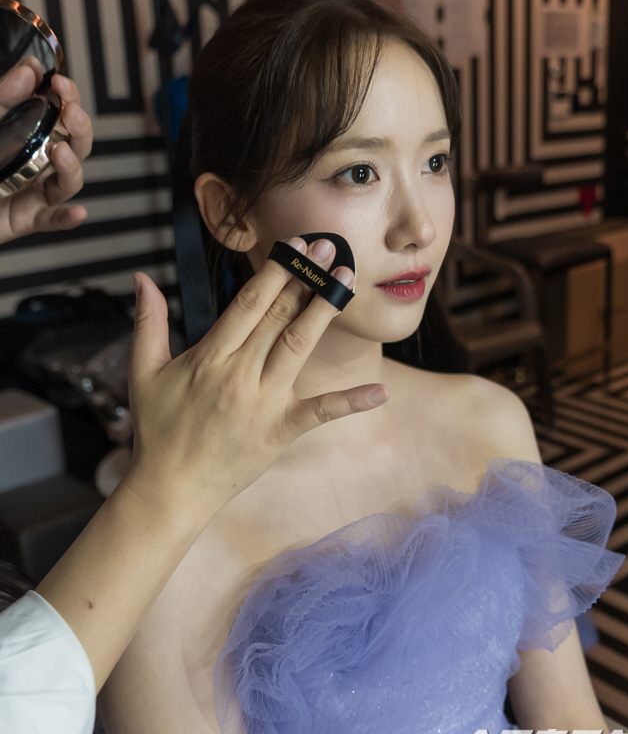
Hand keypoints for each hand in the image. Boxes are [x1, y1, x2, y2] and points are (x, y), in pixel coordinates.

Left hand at [0, 56, 92, 243]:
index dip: (69, 98)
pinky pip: (53, 220)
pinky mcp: (28, 218)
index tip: (60, 83)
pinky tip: (78, 212)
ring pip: (69, 182)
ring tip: (60, 152)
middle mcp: (40, 163)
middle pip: (76, 147)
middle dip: (80, 129)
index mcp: (33, 137)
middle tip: (72, 112)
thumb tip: (30, 68)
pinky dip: (67, 218)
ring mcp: (36, 191)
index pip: (63, 116)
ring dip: (71, 166)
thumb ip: (5, 95)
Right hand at [124, 237, 389, 515]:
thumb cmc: (157, 429)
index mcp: (209, 356)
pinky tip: (381, 391)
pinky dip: (351, 402)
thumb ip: (148, 322)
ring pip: (299, 347)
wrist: (171, 488)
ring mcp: (263, 403)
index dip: (276, 271)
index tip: (296, 245)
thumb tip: (141, 278)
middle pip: (279, 317)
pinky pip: (320, 413)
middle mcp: (239, 374)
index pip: (249, 303)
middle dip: (306, 277)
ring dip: (325, 311)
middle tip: (329, 247)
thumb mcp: (143, 371)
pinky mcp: (281, 432)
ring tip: (347, 280)